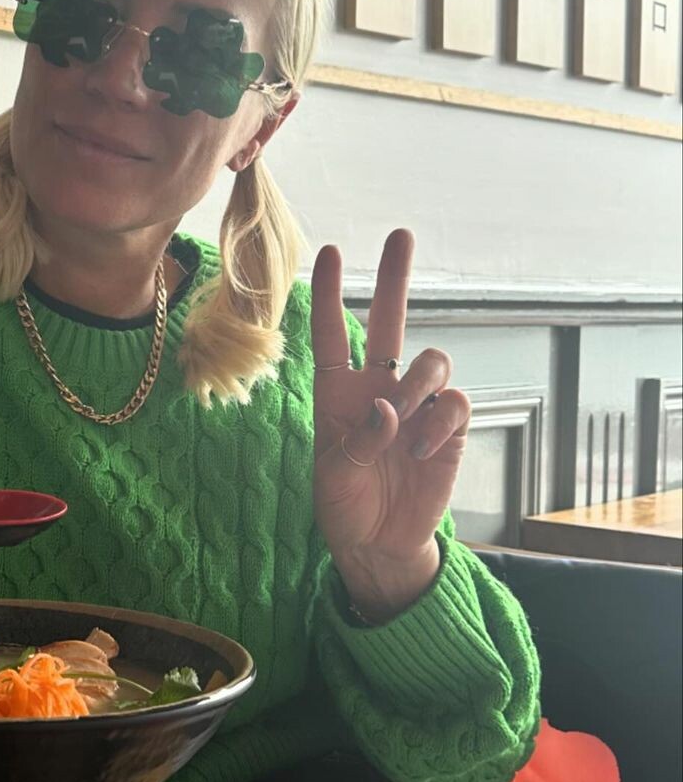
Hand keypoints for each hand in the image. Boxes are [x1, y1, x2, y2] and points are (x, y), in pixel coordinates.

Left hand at [311, 230, 469, 622]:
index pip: (332, 337)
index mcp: (339, 396)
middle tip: (401, 236)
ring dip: (416, 387)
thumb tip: (387, 408)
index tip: (327, 253)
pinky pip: (455, 403)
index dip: (328, 296)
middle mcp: (379, 390)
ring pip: (432, 361)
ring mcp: (417, 407)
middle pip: (390, 323)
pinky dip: (438, 422)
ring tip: (401, 427)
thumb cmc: (345, 509)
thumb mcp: (333, 478)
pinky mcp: (449, 430)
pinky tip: (421, 451)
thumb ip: (355, 441)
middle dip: (395, 280)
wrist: (380, 545)